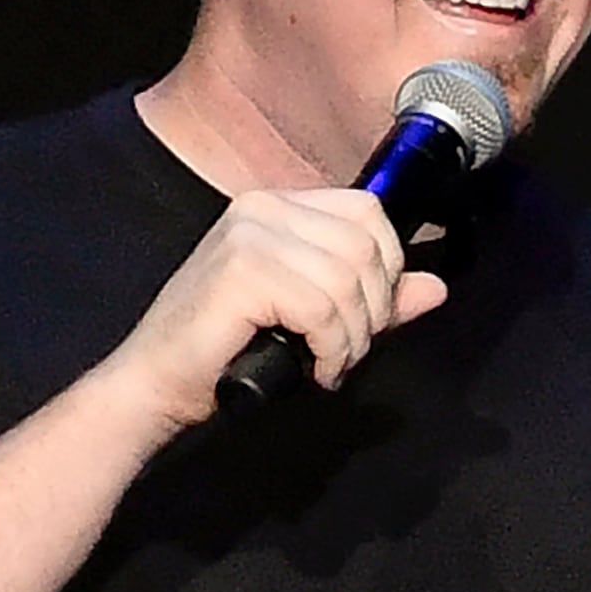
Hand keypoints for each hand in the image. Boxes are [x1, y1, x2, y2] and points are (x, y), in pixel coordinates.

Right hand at [98, 188, 445, 430]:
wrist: (155, 386)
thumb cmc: (228, 350)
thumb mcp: (315, 315)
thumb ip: (373, 298)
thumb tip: (435, 288)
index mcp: (279, 205)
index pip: (368, 212)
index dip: (387, 266)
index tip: (369, 313)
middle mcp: (263, 207)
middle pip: (366, 245)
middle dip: (373, 308)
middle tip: (348, 348)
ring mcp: (249, 234)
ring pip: (349, 279)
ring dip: (353, 336)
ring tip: (330, 362)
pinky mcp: (242, 270)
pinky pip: (323, 307)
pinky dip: (331, 347)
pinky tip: (315, 368)